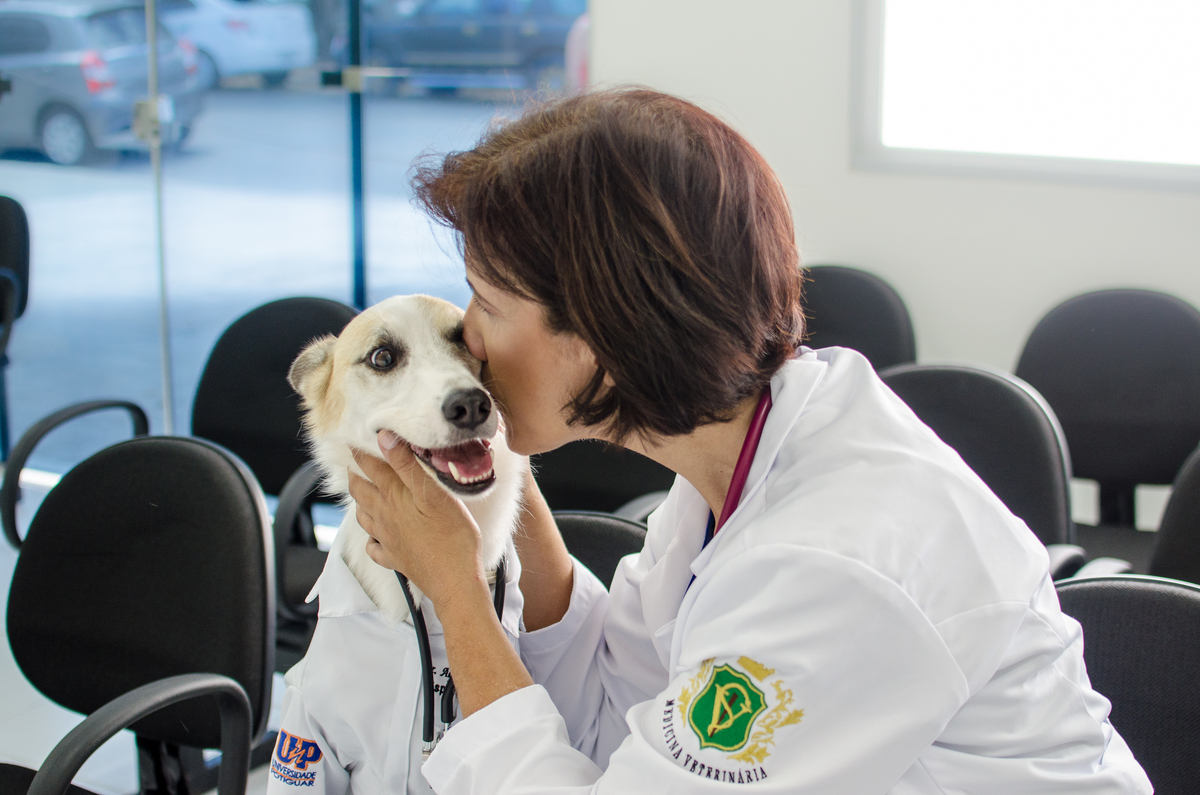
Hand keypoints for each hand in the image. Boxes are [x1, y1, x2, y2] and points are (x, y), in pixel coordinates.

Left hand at [348, 432, 486, 608]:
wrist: (454, 581)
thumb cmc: (452, 537)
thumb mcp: (433, 494)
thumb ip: (406, 466)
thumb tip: (384, 439)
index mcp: (392, 498)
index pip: (371, 468)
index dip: (362, 452)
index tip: (356, 439)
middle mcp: (383, 517)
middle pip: (360, 491)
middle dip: (356, 474)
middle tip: (356, 463)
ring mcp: (387, 540)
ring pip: (363, 517)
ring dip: (360, 502)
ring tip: (363, 493)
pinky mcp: (395, 559)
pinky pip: (374, 547)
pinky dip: (371, 538)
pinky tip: (376, 535)